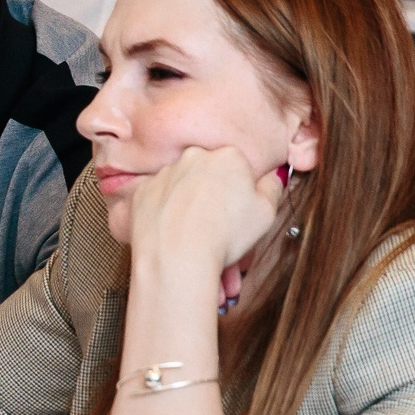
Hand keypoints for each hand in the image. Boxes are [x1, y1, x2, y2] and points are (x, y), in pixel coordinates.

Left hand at [125, 146, 286, 301]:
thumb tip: (271, 179)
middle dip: (213, 195)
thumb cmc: (225, 236)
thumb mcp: (267, 214)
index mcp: (227, 157)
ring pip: (182, 187)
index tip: (239, 212)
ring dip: (188, 204)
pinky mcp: (142, 191)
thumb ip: (272, 189)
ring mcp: (164, 173)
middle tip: (218, 226)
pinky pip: (157, 199)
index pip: (238, 167)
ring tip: (194, 235)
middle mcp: (193, 157)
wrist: (177, 257)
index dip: (240, 192)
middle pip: (208, 174)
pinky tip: (172, 233)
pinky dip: (163, 213)